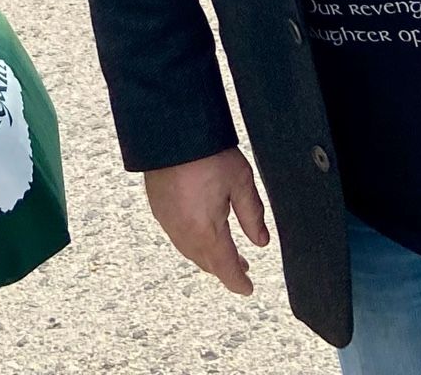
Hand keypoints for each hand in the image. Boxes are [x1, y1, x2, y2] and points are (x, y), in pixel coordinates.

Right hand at [145, 147, 268, 293]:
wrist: (169, 132)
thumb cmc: (207, 153)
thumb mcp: (241, 181)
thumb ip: (252, 214)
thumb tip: (261, 242)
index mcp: (206, 231)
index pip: (225, 267)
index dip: (238, 281)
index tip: (248, 289)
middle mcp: (183, 233)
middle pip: (206, 262)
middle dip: (225, 269)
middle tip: (242, 269)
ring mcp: (168, 222)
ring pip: (191, 251)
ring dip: (209, 257)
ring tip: (224, 254)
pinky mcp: (159, 209)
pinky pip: (178, 237)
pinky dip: (193, 243)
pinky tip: (202, 234)